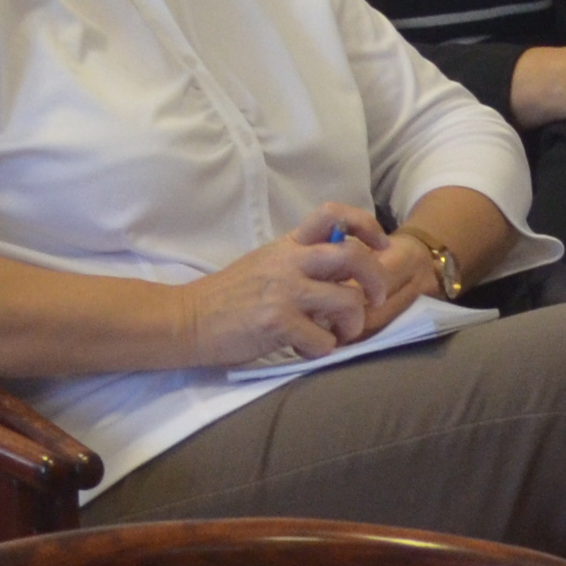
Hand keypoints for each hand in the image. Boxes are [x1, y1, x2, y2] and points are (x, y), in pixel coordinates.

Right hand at [173, 215, 402, 369]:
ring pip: (347, 300)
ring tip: (337, 334)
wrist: (187, 320)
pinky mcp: (276, 322)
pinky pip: (323, 340)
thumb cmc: (227, 298)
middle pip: (354, 255)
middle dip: (375, 280)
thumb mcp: (264, 267)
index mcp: (287, 245)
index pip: (333, 215)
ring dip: (352, 324)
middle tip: (371, 300)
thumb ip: (300, 265)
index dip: (366, 226)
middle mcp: (289, 262)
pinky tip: (305, 348)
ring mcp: (284, 291)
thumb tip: (341, 279)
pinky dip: (322, 350)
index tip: (379, 247)